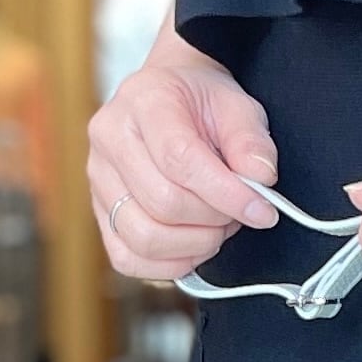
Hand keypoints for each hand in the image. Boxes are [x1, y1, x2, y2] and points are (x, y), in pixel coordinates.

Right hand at [83, 26, 276, 283]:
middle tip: (239, 213)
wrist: (167, 97)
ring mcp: (98, 178)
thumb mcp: (237, 105)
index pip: (180, 160)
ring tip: (218, 226)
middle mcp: (109, 139)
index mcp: (144, 101)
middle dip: (214, 219)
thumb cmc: (201, 102)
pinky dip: (169, 263)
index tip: (262, 210)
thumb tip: (261, 179)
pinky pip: (127, 257)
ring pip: (144, 237)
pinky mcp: (99, 212)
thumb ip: (251, 141)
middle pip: (162, 202)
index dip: (226, 194)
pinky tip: (194, 245)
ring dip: (195, 244)